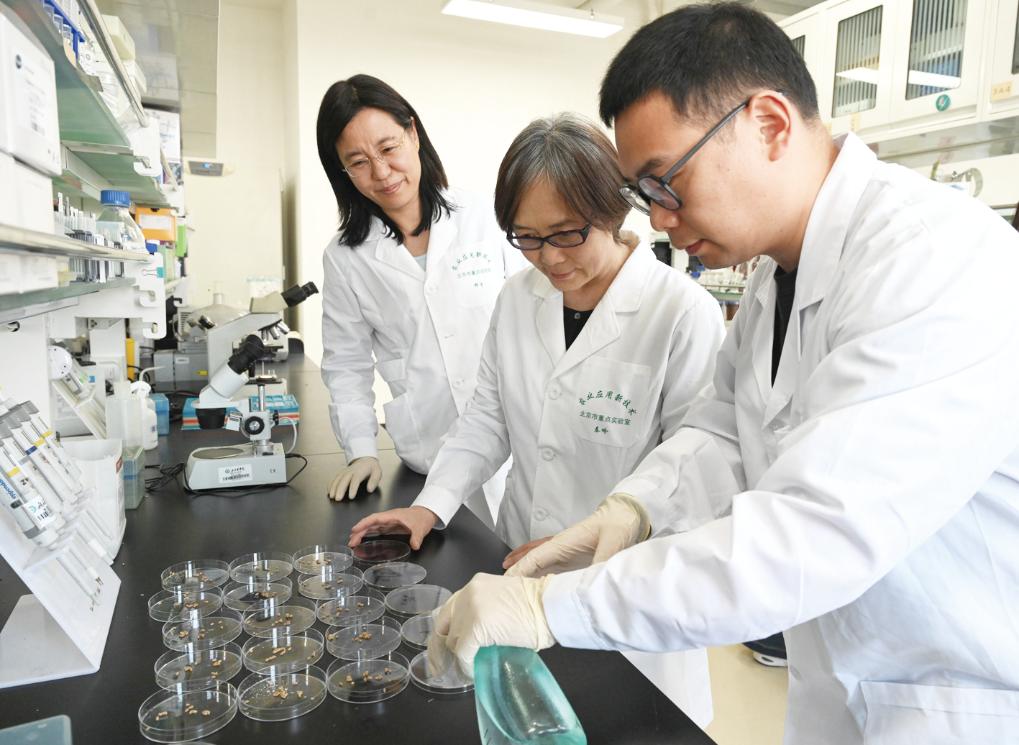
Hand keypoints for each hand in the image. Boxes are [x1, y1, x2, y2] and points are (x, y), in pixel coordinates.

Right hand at [327, 457, 381, 500]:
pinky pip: (335, 478)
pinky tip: (329, 491)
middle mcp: (351, 471)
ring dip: (334, 488)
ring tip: (332, 496)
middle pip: (344, 480)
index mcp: (360, 471)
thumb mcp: (377, 472)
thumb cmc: (371, 467)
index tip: (351, 497)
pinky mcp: (341, 472)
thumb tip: (370, 489)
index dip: (352, 488)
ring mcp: (345, 471)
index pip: (355, 480)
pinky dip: (331, 484)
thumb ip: (374, 481)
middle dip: (340, 490)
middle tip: (338, 499)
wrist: (365, 459)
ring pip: (338, 479)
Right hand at [348, 506, 436, 549]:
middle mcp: (388, 519)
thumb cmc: (421, 518)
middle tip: (351, 542)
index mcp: (392, 516)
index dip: (364, 524)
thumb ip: (417, 537)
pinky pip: (376, 530)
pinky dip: (368, 534)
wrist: (426, 514)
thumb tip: (415, 546)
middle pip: (370, 523)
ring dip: (362, 533)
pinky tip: (363, 540)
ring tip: (353, 542)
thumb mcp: (421, 528)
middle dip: (359, 531)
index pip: (375, 519)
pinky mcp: (389, 527)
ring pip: (372, 527)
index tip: (355, 529)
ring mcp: (388, 522)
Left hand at [429, 573, 554, 677]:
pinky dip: (466, 666)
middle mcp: (468, 594)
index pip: (449, 610)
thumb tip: (477, 637)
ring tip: (470, 667)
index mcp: (475, 585)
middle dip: (448, 647)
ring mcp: (470, 610)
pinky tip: (473, 672)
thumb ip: (485, 611)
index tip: (444, 649)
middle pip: (445, 626)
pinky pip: (463, 653)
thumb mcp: (503, 601)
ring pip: (454, 641)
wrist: (551, 606)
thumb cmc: (538, 607)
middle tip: (452, 663)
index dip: (445, 632)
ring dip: (461, 657)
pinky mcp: (476, 628)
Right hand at [505, 493, 649, 577]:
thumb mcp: (613, 543)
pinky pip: (549, 562)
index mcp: (565, 540)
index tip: (506, 581)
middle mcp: (561, 544)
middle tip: (500, 584)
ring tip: (510, 579)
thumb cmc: (619, 523)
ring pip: (538, 559)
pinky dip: (538, 569)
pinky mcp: (573, 552)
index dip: (520, 570)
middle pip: (531, 558)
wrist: (629, 513)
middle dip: (515, 569)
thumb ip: (602, 561)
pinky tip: (537, 579)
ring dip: (524, 568)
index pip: (535, 557)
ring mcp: (566, 548)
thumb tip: (592, 582)